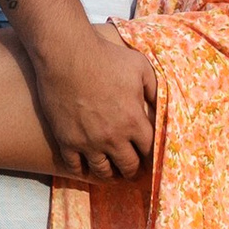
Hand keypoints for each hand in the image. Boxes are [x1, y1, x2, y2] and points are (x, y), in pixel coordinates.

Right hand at [30, 19, 155, 178]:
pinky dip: (83, 170)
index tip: (148, 157)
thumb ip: (154, 89)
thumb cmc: (106, 57)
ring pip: (103, 171)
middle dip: (133, 169)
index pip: (149, 150)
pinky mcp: (67, 141)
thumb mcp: (140, 67)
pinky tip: (86, 168)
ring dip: (110, 174)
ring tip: (112, 173)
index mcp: (133, 120)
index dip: (151, 155)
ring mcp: (88, 142)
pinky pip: (76, 167)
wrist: (67, 55)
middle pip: (128, 165)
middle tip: (132, 170)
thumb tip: (161, 105)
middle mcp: (113, 137)